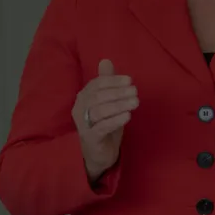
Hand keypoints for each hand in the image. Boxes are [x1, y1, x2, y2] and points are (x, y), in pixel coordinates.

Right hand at [73, 59, 138, 181]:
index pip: (96, 85)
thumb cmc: (103, 125)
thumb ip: (107, 82)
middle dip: (118, 92)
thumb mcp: (107, 102)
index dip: (113, 81)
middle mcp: (80, 109)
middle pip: (98, 97)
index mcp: (83, 98)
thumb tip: (106, 60)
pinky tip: (127, 116)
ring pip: (100, 111)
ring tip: (135, 102)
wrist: (98, 154)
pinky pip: (102, 127)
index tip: (129, 80)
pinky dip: (115, 120)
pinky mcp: (90, 138)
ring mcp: (84, 125)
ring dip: (119, 105)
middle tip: (135, 91)